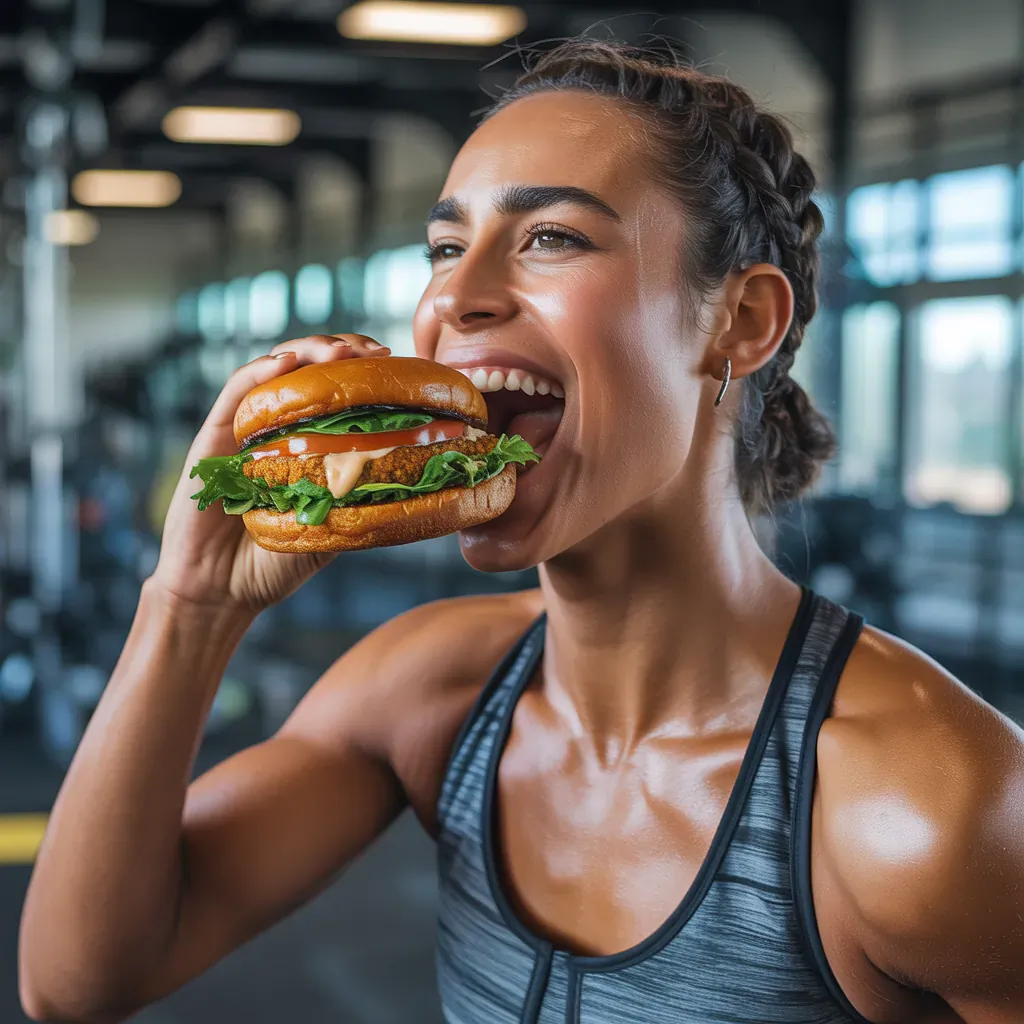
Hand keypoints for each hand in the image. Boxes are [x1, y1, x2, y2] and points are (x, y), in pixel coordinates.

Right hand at [150, 334, 390, 612]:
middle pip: (307, 369)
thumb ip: (358, 501)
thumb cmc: (275, 563)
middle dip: (341, 350)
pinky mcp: (212, 436)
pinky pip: (236, 392)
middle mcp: (275, 427)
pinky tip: (285, 362)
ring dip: (307, 351)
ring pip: (273, 369)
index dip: (362, 372)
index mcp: (305, 443)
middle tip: (372, 351)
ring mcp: (244, 428)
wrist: (222, 592)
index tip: (394, 365)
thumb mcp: (331, 528)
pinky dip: (259, 371)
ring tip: (337, 350)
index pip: (334, 390)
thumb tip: (414, 484)